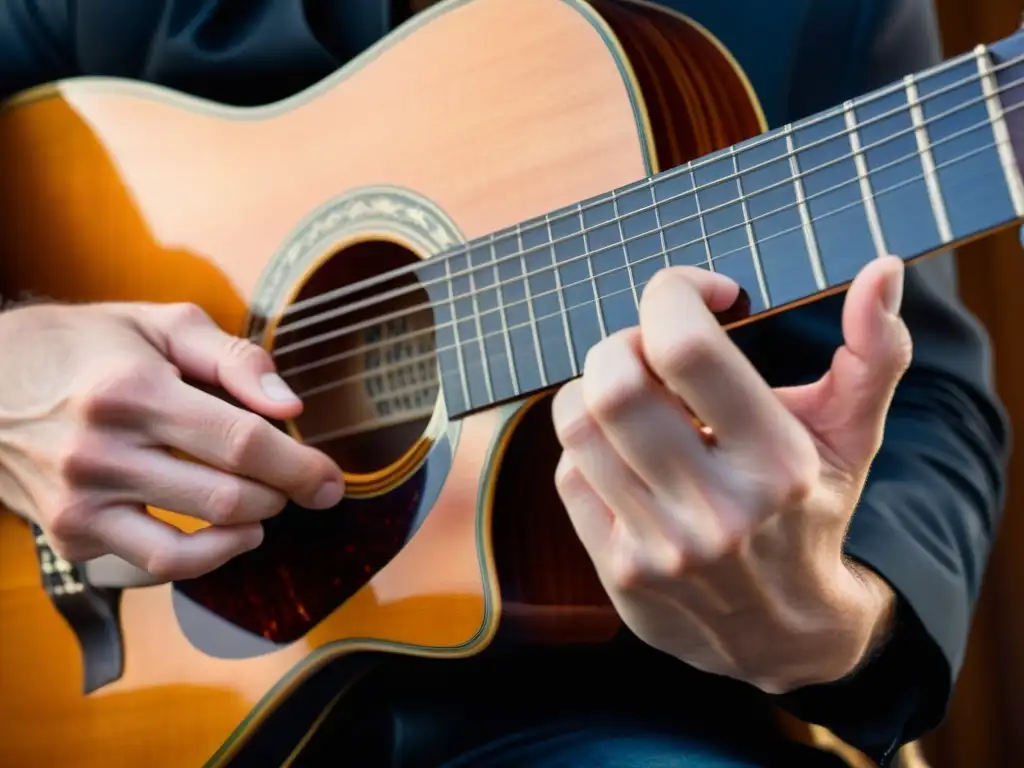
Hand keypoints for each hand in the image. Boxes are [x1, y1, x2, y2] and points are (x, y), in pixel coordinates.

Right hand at [0, 302, 343, 580]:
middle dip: (282, 497)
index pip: (242, 443)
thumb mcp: (162, 326)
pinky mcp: (69, 534)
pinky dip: (201, 557)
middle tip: (299, 486)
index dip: (300, 467)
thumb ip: (236, 360)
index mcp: (133, 390)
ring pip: (190, 548)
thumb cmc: (87, 347)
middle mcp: (101, 451)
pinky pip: (151, 565)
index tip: (331, 480)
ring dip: (247, 533)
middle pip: (227, 498)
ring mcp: (79, 501)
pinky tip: (220, 532)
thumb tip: (291, 407)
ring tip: (263, 511)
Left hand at [551, 257, 909, 692]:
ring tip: (632, 397)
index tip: (700, 294)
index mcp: (778, 463)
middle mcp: (716, 508)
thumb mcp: (852, 437)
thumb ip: (874, 353)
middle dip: (622, 343)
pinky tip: (624, 455)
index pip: (686, 349)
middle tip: (649, 350)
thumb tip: (883, 269)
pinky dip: (588, 448)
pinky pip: (568, 476)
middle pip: (614, 385)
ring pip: (577, 425)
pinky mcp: (620, 571)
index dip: (674, 293)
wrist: (782, 632)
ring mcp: (662, 545)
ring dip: (593, 390)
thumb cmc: (813, 513)